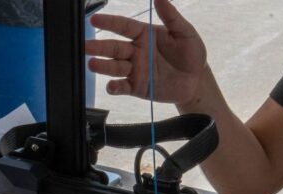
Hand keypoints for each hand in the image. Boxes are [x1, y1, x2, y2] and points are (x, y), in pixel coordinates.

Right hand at [86, 0, 207, 104]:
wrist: (196, 80)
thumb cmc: (191, 54)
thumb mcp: (185, 32)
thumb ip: (171, 16)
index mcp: (144, 35)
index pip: (123, 26)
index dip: (109, 23)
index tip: (94, 19)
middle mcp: (136, 51)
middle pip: (114, 47)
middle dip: (99, 47)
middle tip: (86, 46)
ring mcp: (135, 70)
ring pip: (115, 67)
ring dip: (103, 66)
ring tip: (92, 64)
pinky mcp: (137, 87)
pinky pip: (123, 87)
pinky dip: (115, 87)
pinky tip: (111, 86)